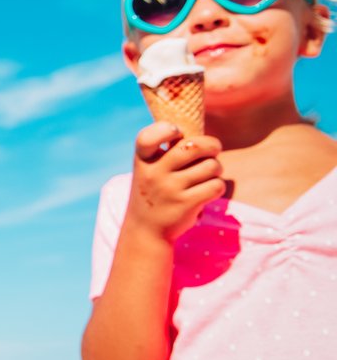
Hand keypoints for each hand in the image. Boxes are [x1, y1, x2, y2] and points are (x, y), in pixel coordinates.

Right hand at [126, 122, 225, 242]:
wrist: (146, 229)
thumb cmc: (154, 191)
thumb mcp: (149, 169)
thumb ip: (167, 151)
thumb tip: (203, 137)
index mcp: (142, 160)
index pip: (148, 137)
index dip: (165, 129)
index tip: (176, 133)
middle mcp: (154, 173)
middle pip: (193, 146)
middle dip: (211, 145)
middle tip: (213, 149)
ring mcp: (170, 189)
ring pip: (211, 166)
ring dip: (216, 169)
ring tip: (209, 174)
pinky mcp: (186, 204)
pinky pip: (216, 185)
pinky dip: (217, 187)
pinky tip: (208, 191)